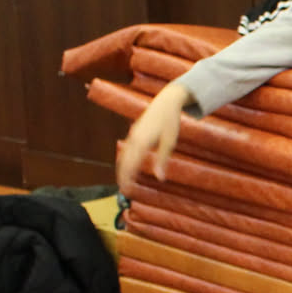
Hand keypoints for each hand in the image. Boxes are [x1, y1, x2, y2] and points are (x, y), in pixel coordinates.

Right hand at [116, 81, 190, 195]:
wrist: (165, 102)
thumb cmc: (170, 122)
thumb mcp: (169, 142)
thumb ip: (162, 160)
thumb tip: (160, 178)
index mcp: (142, 141)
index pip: (131, 164)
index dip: (128, 178)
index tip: (127, 189)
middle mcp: (134, 138)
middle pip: (124, 161)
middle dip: (122, 176)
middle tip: (124, 190)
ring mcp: (132, 135)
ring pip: (123, 156)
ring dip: (122, 169)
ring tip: (123, 182)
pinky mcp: (134, 133)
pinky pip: (126, 150)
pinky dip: (124, 160)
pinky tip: (127, 167)